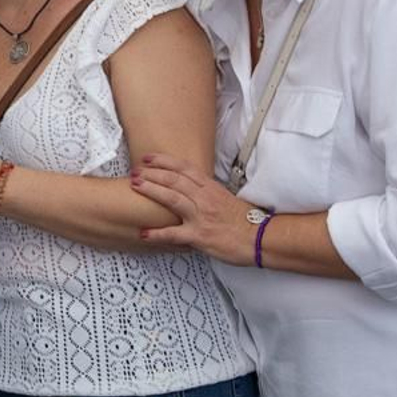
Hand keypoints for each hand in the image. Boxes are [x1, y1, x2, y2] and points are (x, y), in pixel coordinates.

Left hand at [130, 153, 256, 265]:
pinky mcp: (199, 236)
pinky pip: (174, 234)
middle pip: (174, 180)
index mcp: (211, 188)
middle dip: (152, 173)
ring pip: (172, 198)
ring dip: (151, 190)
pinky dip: (157, 234)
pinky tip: (144, 233)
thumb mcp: (226, 199)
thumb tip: (192, 189)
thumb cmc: (246, 221)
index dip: (164, 161)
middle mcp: (205, 199)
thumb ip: (208, 192)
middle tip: (136, 171)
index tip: (149, 158)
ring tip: (135, 186)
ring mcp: (201, 216)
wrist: (260, 238)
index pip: (185, 168)